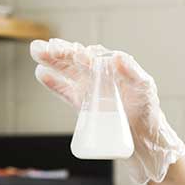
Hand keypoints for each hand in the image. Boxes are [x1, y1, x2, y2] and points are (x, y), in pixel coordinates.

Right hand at [30, 38, 184, 183]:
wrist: (143, 137)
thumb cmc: (147, 109)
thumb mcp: (144, 88)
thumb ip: (132, 72)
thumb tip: (118, 56)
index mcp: (113, 67)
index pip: (92, 56)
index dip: (80, 53)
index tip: (72, 53)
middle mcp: (99, 75)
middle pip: (75, 61)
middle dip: (59, 53)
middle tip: (42, 47)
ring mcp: (89, 89)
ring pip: (67, 72)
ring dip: (52, 62)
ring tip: (37, 52)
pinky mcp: (83, 104)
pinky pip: (65, 91)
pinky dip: (54, 83)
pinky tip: (41, 74)